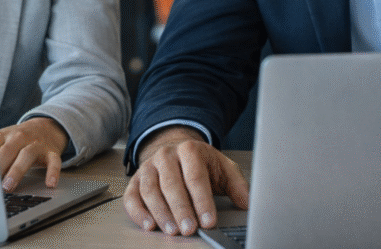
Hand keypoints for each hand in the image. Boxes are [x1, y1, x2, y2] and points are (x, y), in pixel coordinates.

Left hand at [0, 117, 68, 190]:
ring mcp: (37, 144)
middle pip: (8, 149)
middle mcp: (21, 137)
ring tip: (8, 186)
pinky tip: (50, 183)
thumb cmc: (19, 140)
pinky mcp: (52, 152)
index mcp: (6, 134)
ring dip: (16, 170)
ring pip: (27, 155)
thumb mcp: (5, 140)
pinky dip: (52, 172)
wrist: (47, 126)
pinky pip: (54, 162)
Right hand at [123, 126, 249, 235]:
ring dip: (161, 213)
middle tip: (189, 229)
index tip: (209, 220)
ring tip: (172, 231)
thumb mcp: (224, 168)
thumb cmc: (201, 163)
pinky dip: (138, 212)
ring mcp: (148, 167)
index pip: (195, 176)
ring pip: (150, 190)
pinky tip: (149, 225)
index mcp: (190, 150)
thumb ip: (237, 184)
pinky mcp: (135, 179)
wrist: (176, 150)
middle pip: (171, 183)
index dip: (202, 200)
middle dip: (181, 209)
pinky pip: (132, 196)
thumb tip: (248, 202)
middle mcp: (166, 155)